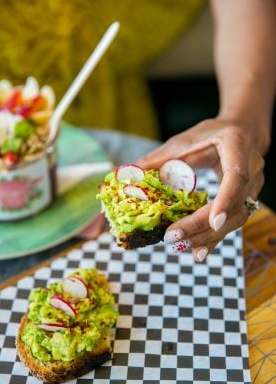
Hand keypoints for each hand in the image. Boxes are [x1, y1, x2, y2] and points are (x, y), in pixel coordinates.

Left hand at [136, 117, 264, 260]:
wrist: (242, 131)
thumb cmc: (211, 134)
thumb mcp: (184, 140)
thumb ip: (159, 158)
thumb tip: (129, 174)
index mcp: (237, 146)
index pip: (236, 177)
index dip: (226, 200)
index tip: (213, 222)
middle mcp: (252, 168)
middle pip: (235, 205)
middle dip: (204, 225)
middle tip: (174, 237)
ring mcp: (254, 186)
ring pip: (237, 219)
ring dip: (209, 236)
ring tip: (182, 246)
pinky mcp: (248, 199)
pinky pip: (234, 222)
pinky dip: (215, 237)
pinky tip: (199, 252)